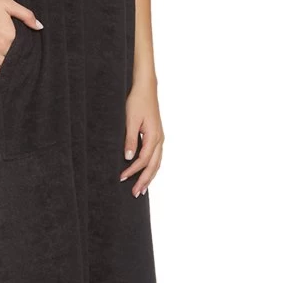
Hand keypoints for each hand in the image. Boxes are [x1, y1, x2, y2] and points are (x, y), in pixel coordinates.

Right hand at [0, 0, 43, 75]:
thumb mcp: (8, 5)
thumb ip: (26, 15)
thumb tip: (39, 26)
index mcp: (10, 36)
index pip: (26, 50)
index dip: (30, 51)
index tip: (33, 52)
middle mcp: (0, 49)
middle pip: (17, 60)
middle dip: (22, 59)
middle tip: (27, 59)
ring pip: (7, 67)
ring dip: (13, 67)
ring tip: (18, 66)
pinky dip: (2, 71)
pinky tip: (6, 69)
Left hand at [121, 81, 163, 195]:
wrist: (146, 88)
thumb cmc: (137, 102)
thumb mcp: (131, 120)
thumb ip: (130, 139)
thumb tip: (128, 158)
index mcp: (154, 136)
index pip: (143, 160)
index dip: (132, 171)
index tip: (121, 178)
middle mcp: (159, 139)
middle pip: (153, 166)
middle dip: (144, 180)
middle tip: (135, 193)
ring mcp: (160, 138)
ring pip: (157, 163)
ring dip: (149, 177)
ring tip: (141, 189)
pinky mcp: (157, 136)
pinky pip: (156, 157)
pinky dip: (151, 168)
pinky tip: (146, 173)